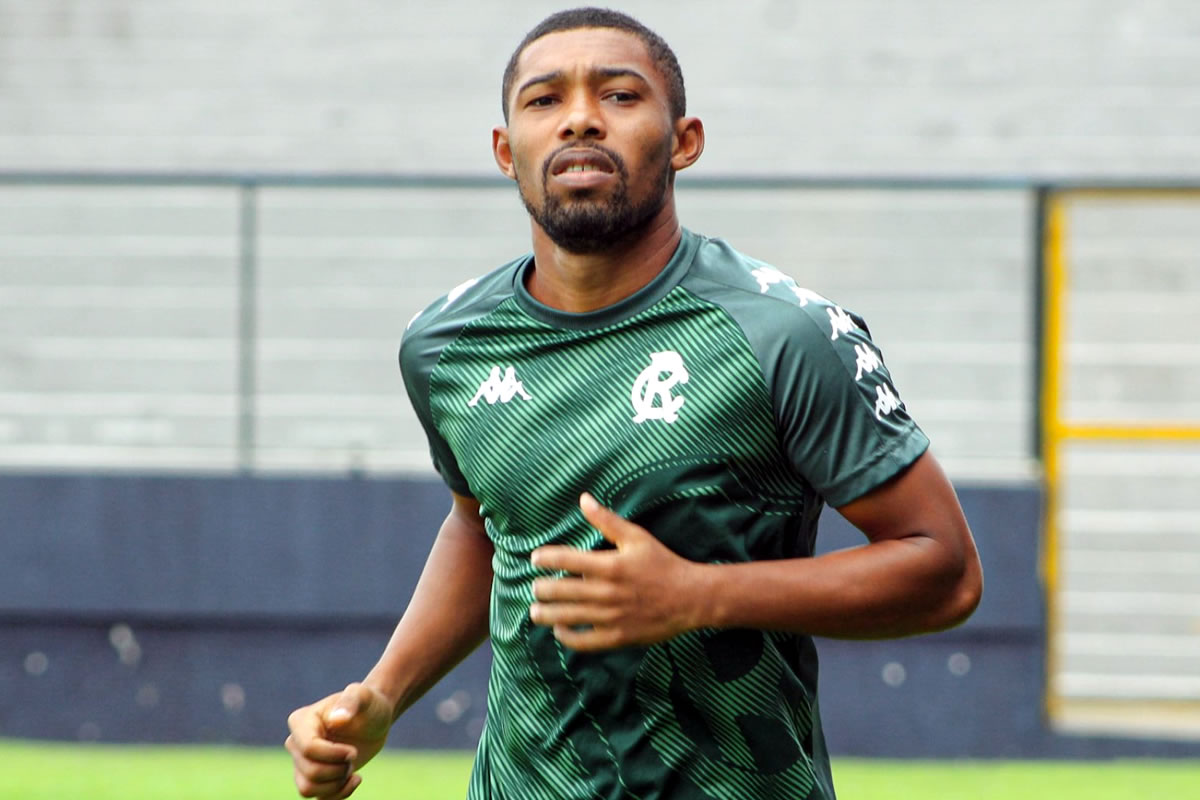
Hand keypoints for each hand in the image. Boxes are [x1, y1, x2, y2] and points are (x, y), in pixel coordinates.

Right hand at [285, 682, 393, 798]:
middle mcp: (296, 742)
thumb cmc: (368, 704)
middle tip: (354, 755)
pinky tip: (355, 778)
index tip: (353, 750)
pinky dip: (338, 794)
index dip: (334, 755)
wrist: (374, 719)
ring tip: (351, 767)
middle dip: (338, 770)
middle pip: (310, 772)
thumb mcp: (364, 696)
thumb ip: (351, 701)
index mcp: (301, 721)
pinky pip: (317, 798)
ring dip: (336, 783)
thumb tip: (336, 720)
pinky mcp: (313, 777)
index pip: (309, 749)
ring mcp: (302, 761)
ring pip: (308, 789)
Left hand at [528, 492, 703, 650]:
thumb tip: (583, 499)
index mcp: (610, 566)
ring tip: (535, 610)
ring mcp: (611, 617)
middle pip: (562, 590)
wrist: (691, 598)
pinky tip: (559, 629)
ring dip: (546, 614)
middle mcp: (607, 592)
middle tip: (534, 587)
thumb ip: (607, 520)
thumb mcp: (636, 537)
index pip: (566, 560)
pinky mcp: (618, 637)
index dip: (545, 558)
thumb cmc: (663, 564)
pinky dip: (567, 637)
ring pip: (568, 617)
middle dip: (542, 588)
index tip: (535, 559)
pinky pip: (584, 641)